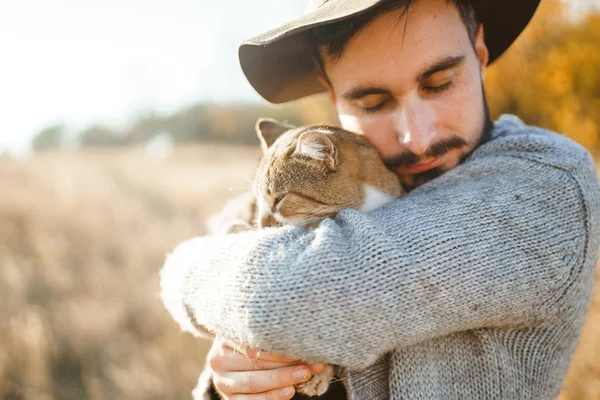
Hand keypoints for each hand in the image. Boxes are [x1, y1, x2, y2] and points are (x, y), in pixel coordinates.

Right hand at [208, 335, 325, 399]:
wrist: (237, 361)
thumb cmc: (254, 344)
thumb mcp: (258, 335)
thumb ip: (274, 338)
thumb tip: (308, 344)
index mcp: (224, 337)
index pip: (253, 343)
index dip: (278, 347)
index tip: (301, 346)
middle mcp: (218, 359)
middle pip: (255, 363)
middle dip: (285, 364)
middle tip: (308, 364)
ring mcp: (221, 381)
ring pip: (252, 382)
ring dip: (281, 380)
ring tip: (303, 376)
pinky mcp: (229, 399)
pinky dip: (272, 397)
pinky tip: (289, 391)